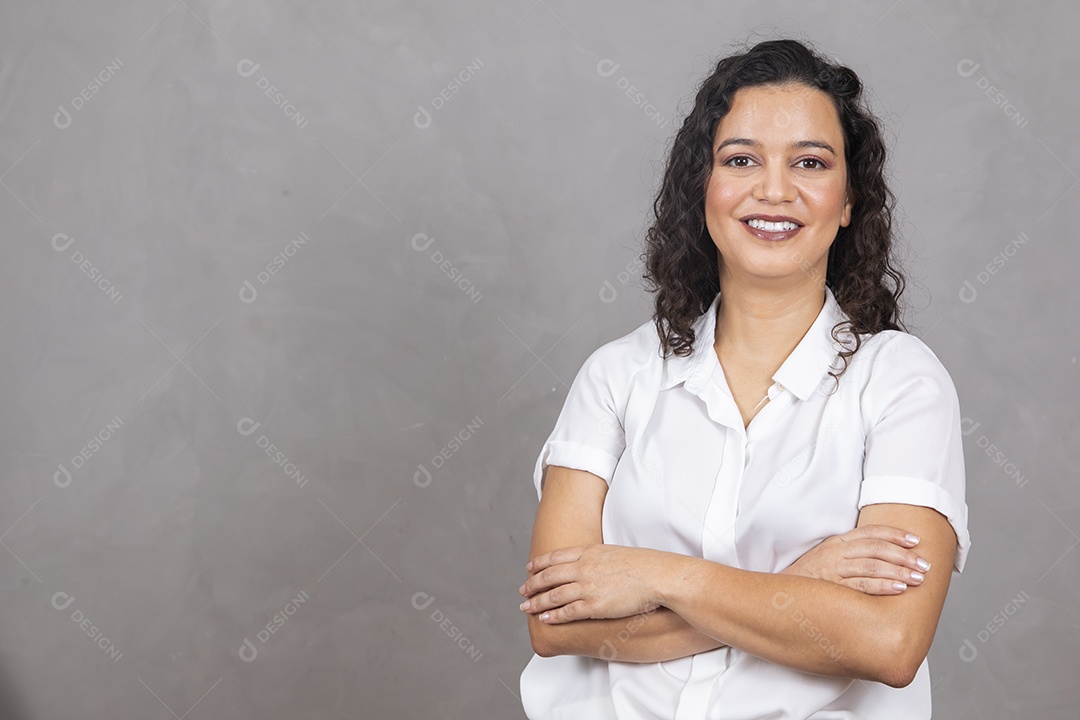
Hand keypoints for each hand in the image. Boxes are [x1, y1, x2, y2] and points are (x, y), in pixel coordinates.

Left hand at [518, 544, 667, 623]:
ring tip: (525, 607)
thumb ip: (598, 558)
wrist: (658, 576)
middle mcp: (584, 568)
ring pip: (553, 595)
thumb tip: (593, 563)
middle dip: (533, 584)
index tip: (529, 568)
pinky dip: (553, 616)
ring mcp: (588, 587)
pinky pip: (567, 611)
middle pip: (549, 576)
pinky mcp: (595, 606)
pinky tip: (545, 619)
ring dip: (537, 602)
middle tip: (522, 590)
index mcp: (589, 552)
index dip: (539, 563)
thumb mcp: (615, 552)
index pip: (555, 557)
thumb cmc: (644, 565)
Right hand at [780, 524, 931, 594]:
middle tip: (923, 564)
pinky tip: (898, 588)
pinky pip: (861, 585)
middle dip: (903, 555)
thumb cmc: (809, 579)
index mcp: (837, 543)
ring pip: (871, 565)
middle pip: (875, 548)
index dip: (894, 534)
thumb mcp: (828, 559)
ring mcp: (833, 570)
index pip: (870, 533)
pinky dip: (882, 586)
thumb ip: (851, 555)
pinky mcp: (832, 587)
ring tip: (917, 578)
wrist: (781, 596)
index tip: (915, 541)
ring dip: (898, 571)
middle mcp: (836, 553)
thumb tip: (884, 559)